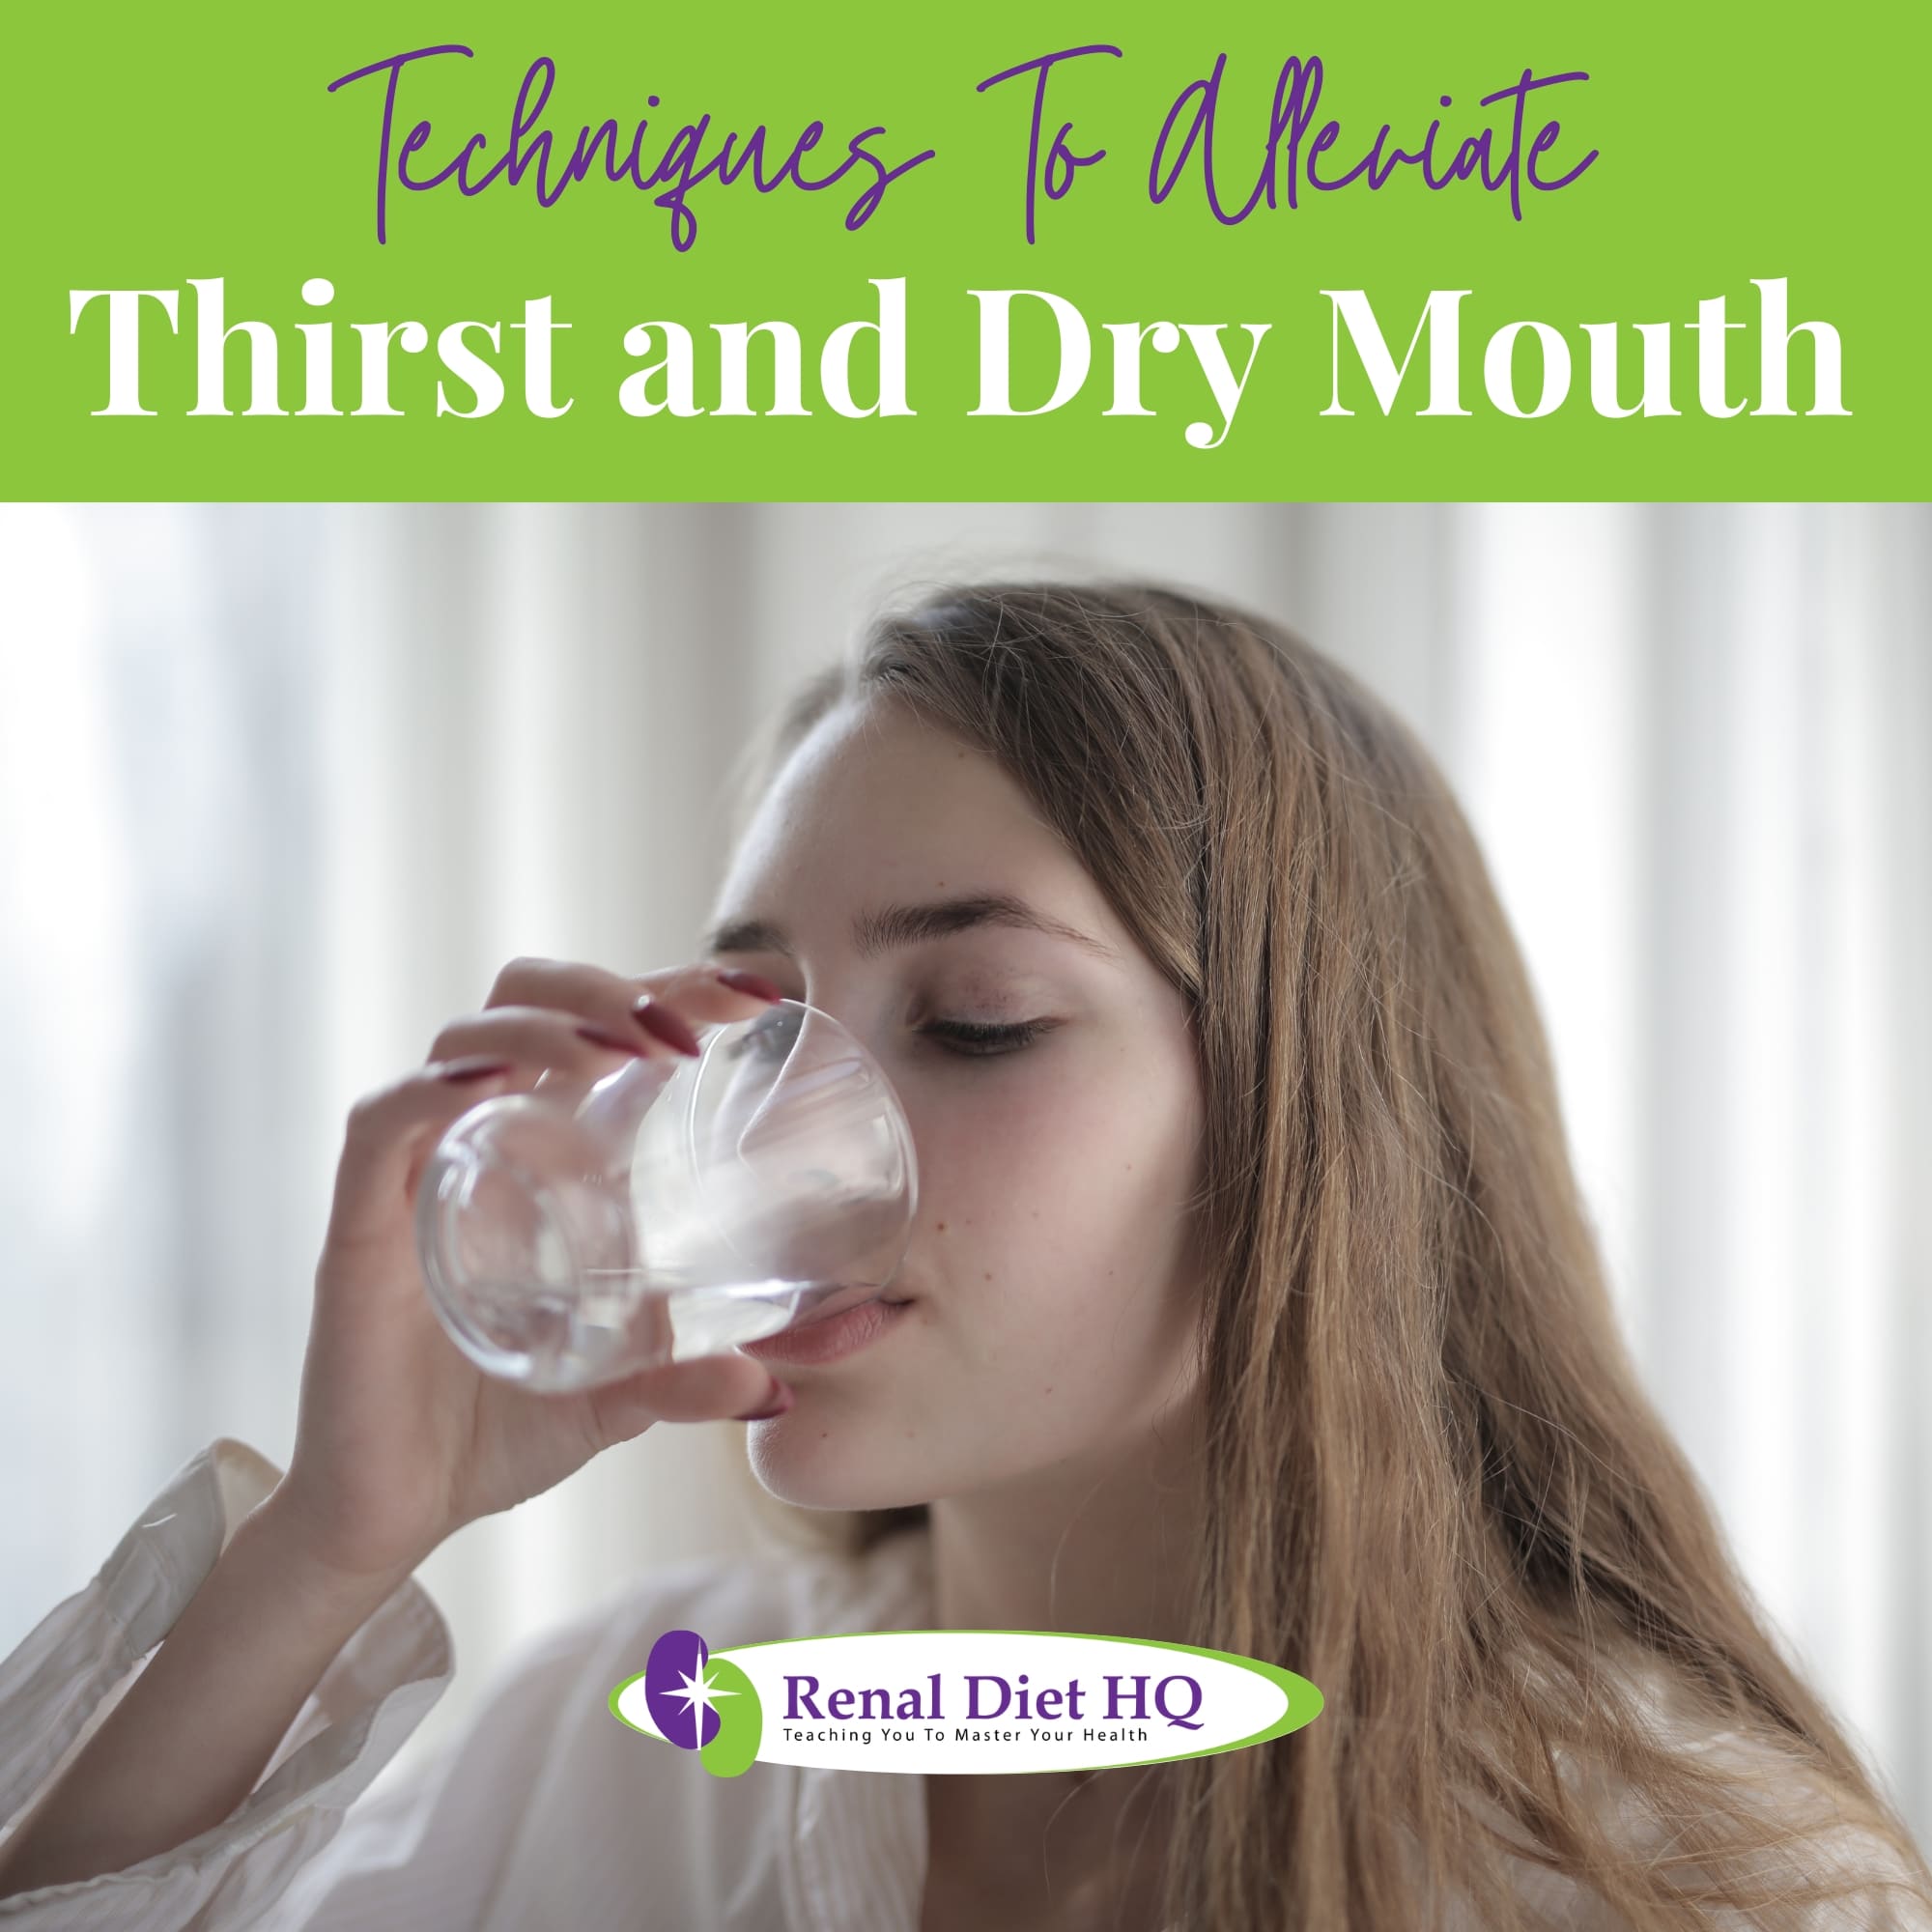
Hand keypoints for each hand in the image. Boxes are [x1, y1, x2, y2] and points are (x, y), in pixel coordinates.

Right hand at [263, 957, 790, 1587]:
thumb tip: (773, 1390)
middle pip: (525, 999)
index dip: (670, 988)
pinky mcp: (361, 1227)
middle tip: (689, 1029)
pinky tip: (497, 1084)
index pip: (597, 1025)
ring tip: (623, 1050)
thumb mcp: (616, 1396)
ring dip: (547, 1024)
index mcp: (540, 1151)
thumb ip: (686, 1381)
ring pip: (463, 1040)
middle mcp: (477, 1140)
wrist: (391, 1516)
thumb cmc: (495, 1431)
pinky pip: (381, 1125)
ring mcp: (415, 1175)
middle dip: (608, 986)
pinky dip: (434, 1089)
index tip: (757, 996)